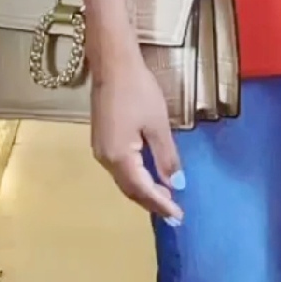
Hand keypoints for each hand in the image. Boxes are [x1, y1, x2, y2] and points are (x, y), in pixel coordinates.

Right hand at [91, 46, 183, 223]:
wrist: (113, 64)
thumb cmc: (138, 91)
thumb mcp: (158, 125)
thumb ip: (166, 157)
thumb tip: (176, 184)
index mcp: (120, 156)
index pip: (143, 189)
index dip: (161, 204)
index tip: (179, 216)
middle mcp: (105, 159)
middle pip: (130, 189)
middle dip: (152, 202)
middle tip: (174, 213)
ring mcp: (101, 150)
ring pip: (124, 179)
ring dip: (144, 191)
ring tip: (165, 198)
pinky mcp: (101, 141)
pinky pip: (120, 168)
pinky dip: (136, 177)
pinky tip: (149, 177)